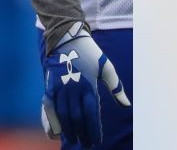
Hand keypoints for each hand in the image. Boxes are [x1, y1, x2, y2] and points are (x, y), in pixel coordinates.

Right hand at [41, 22, 130, 145]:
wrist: (67, 37)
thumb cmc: (90, 53)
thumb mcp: (107, 68)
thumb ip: (116, 88)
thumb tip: (127, 105)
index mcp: (89, 86)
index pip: (92, 113)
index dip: (94, 129)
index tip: (97, 140)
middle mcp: (73, 88)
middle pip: (77, 116)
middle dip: (82, 132)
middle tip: (86, 143)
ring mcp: (60, 87)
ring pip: (63, 113)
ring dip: (68, 129)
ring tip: (72, 139)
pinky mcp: (49, 84)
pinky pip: (49, 105)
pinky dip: (50, 118)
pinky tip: (54, 129)